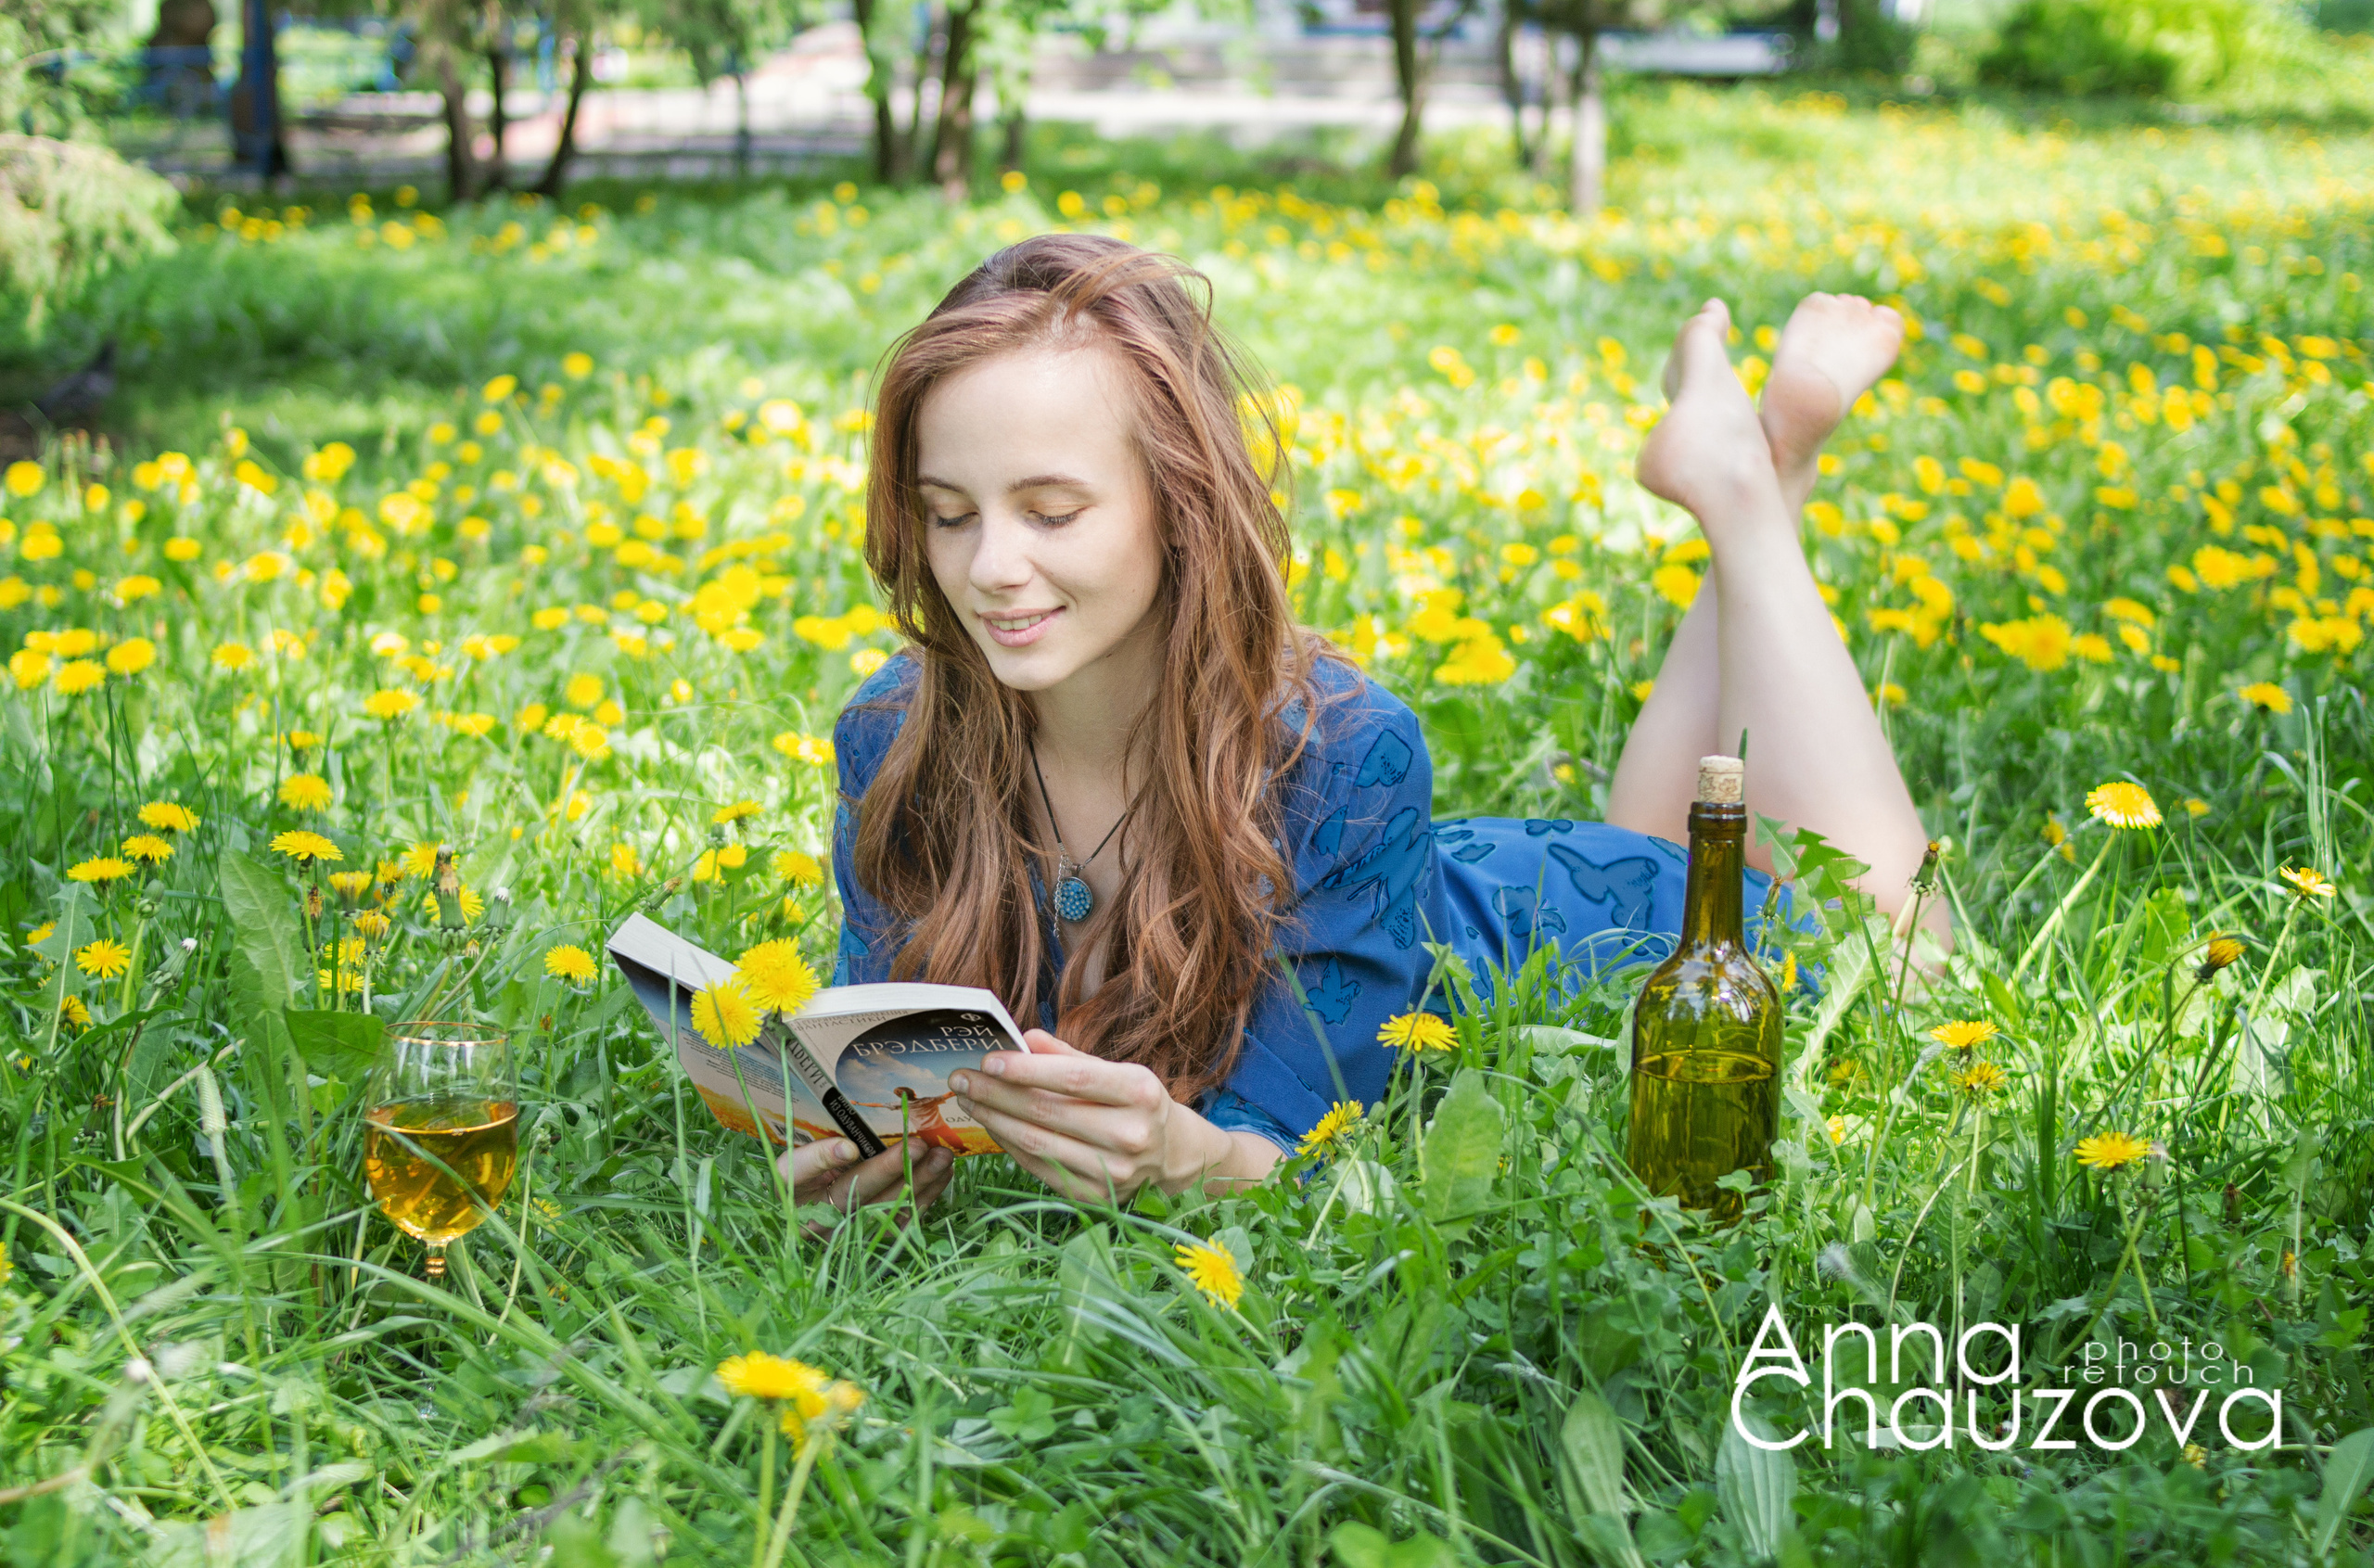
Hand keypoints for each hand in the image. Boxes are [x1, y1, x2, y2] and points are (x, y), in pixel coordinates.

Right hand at [775, 1137, 954, 1237]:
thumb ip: (814, 1158)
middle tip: (930, 1148)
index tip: (907, 1145)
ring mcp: (863, 1235)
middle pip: (880, 1202)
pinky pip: (907, 1220)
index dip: (879, 1168)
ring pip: (899, 1212)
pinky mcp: (880, 1236)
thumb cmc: (794, 1183)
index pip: (851, 1189)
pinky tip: (943, 1177)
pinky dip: (928, 1197)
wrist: (798, 1208)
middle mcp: (841, 1229)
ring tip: (944, 1159)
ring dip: (925, 1184)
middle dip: (907, 1173)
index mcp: (815, 1212)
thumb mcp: (789, 1168)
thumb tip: (846, 1149)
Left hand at [949, 1029, 1282, 1201]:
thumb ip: (1069, 1056)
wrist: (1175, 1157)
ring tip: (969, 1100)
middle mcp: (1130, 1134)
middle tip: (961, 1078)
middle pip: (1049, 1112)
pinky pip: (1040, 1167)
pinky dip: (1011, 1145)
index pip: (1074, 1079)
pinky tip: (992, 1126)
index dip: (1027, 1070)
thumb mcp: (1118, 1071)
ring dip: (995, 1120)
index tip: (989, 1060)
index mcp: (1140, 1092)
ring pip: (1038, 1143)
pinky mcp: (1095, 1197)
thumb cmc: (1139, 1104)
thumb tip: (1025, 1038)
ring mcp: (1113, 1172)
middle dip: (997, 1093)